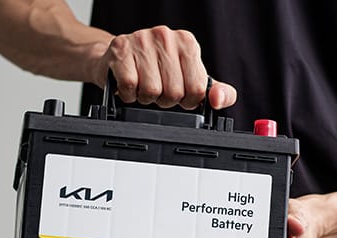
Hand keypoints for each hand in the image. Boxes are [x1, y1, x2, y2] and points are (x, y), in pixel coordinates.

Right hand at [94, 26, 236, 109]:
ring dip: (144, 98)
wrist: (117, 57)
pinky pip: (129, 86)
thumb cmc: (155, 69)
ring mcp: (141, 40)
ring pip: (151, 91)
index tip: (178, 94)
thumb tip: (218, 99)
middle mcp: (166, 37)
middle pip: (174, 92)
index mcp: (187, 43)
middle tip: (157, 90)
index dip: (186, 100)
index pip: (197, 88)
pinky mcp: (120, 49)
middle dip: (164, 100)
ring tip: (142, 86)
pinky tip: (129, 85)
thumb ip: (215, 91)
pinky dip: (128, 94)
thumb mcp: (190, 78)